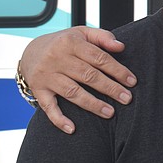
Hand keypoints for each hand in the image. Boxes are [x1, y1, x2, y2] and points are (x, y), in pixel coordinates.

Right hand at [19, 26, 135, 132]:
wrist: (30, 51)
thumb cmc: (64, 43)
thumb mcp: (82, 33)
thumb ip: (102, 37)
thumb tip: (121, 46)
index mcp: (70, 42)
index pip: (99, 58)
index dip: (117, 70)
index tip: (132, 82)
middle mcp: (57, 58)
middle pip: (88, 75)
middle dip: (110, 88)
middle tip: (127, 99)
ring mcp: (46, 75)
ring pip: (72, 92)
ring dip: (92, 104)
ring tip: (110, 113)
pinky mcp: (38, 89)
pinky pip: (48, 106)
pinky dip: (59, 119)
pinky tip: (72, 128)